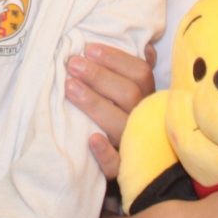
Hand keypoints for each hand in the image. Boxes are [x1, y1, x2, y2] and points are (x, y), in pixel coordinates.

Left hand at [66, 42, 155, 178]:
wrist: (140, 170)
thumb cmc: (129, 121)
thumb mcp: (137, 95)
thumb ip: (138, 72)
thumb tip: (145, 46)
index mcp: (148, 99)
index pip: (140, 73)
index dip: (116, 59)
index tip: (89, 48)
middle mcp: (144, 120)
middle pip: (128, 94)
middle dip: (99, 76)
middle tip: (72, 64)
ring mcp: (133, 145)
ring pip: (119, 124)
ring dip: (94, 104)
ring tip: (69, 87)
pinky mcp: (121, 170)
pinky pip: (116, 164)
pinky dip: (104, 153)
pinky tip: (91, 139)